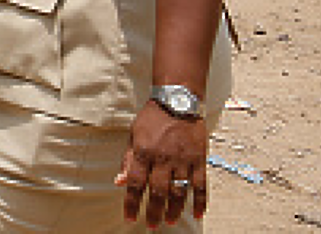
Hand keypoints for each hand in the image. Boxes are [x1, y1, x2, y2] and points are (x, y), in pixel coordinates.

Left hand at [115, 101, 209, 226]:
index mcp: (143, 152)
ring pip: (179, 192)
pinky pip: (201, 185)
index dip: (131, 203)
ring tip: (170, 221)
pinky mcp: (199, 160)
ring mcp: (183, 160)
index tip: (130, 218)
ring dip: (174, 209)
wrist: (177, 100)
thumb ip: (127, 160)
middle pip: (157, 191)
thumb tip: (119, 182)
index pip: (135, 183)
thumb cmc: (152, 118)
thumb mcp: (133, 135)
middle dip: (153, 211)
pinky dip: (200, 201)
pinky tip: (197, 214)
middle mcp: (163, 158)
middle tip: (151, 225)